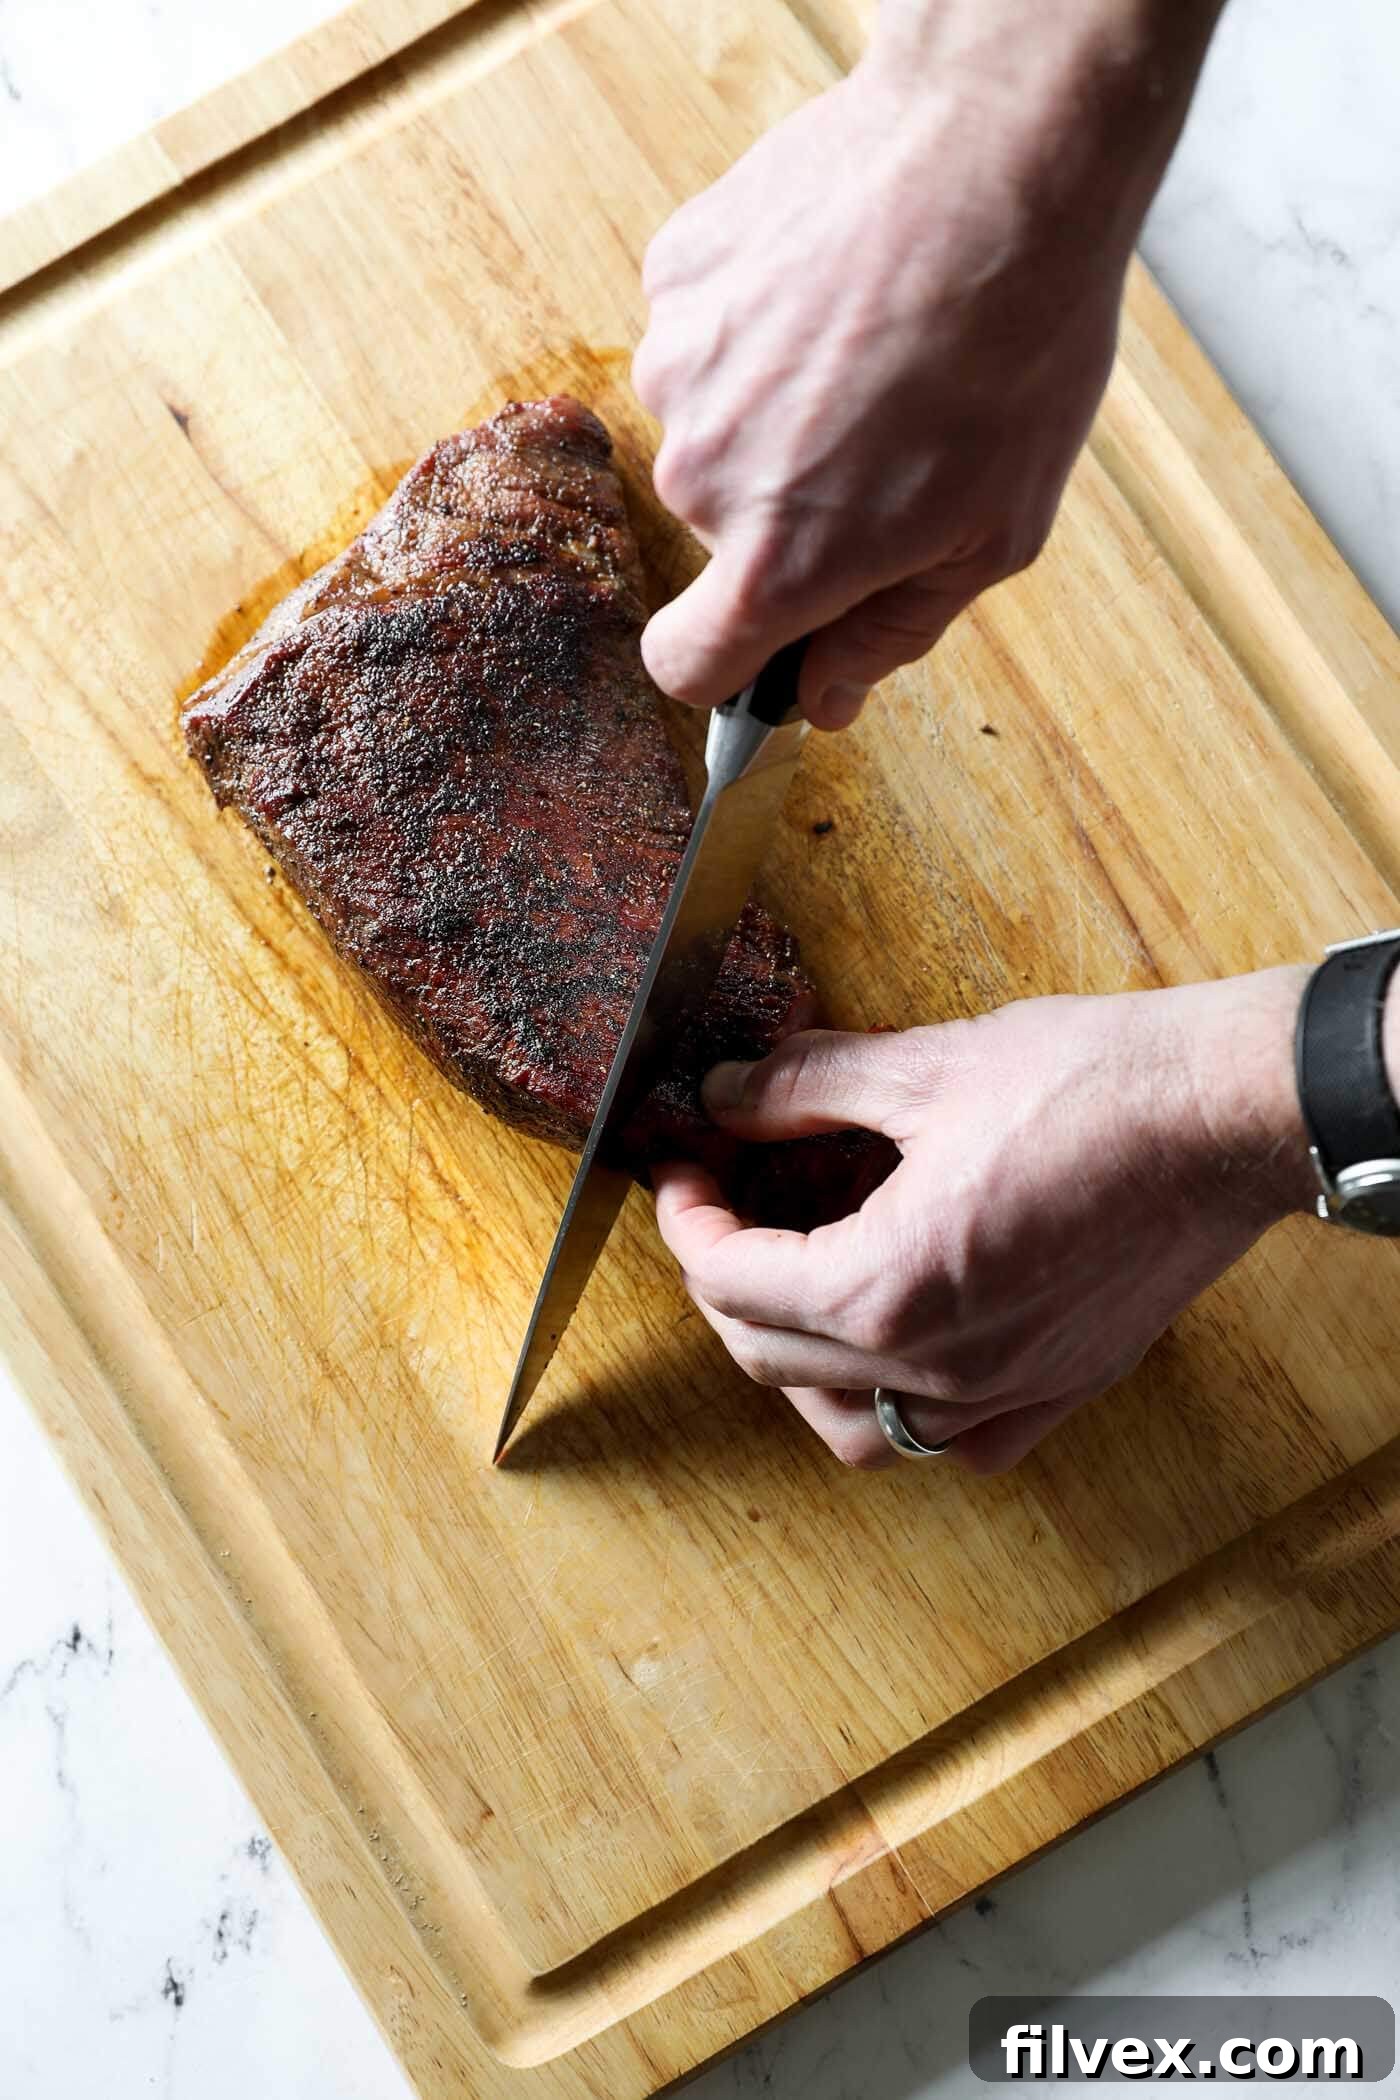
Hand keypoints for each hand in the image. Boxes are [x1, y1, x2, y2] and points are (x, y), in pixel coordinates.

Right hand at [633, 0, 1222, 726]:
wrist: (999, 155)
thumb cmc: (1019, 350)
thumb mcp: (994, 534)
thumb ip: (892, 634)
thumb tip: (824, 701)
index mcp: (780, 563)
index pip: (685, 666)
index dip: (724, 664)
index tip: (761, 637)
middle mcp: (704, 476)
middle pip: (718, 531)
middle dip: (788, 502)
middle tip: (885, 433)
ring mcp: (678, 368)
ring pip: (709, 424)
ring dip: (772, 405)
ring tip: (867, 346)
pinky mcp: (676, 276)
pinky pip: (702, 330)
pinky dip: (755, 321)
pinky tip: (833, 286)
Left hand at [653, 968, 1313, 1471]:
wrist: (1228, 1115)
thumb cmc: (1093, 1086)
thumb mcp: (924, 1066)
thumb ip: (804, 1087)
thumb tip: (726, 1094)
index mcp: (887, 1290)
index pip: (729, 1282)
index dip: (688, 1218)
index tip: (688, 1169)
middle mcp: (937, 1368)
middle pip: (770, 1357)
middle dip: (724, 1279)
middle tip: (724, 1208)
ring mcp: (1002, 1393)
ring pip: (851, 1429)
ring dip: (794, 1365)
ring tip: (787, 1291)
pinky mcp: (1059, 1392)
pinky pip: (947, 1443)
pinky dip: (894, 1407)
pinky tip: (891, 1348)